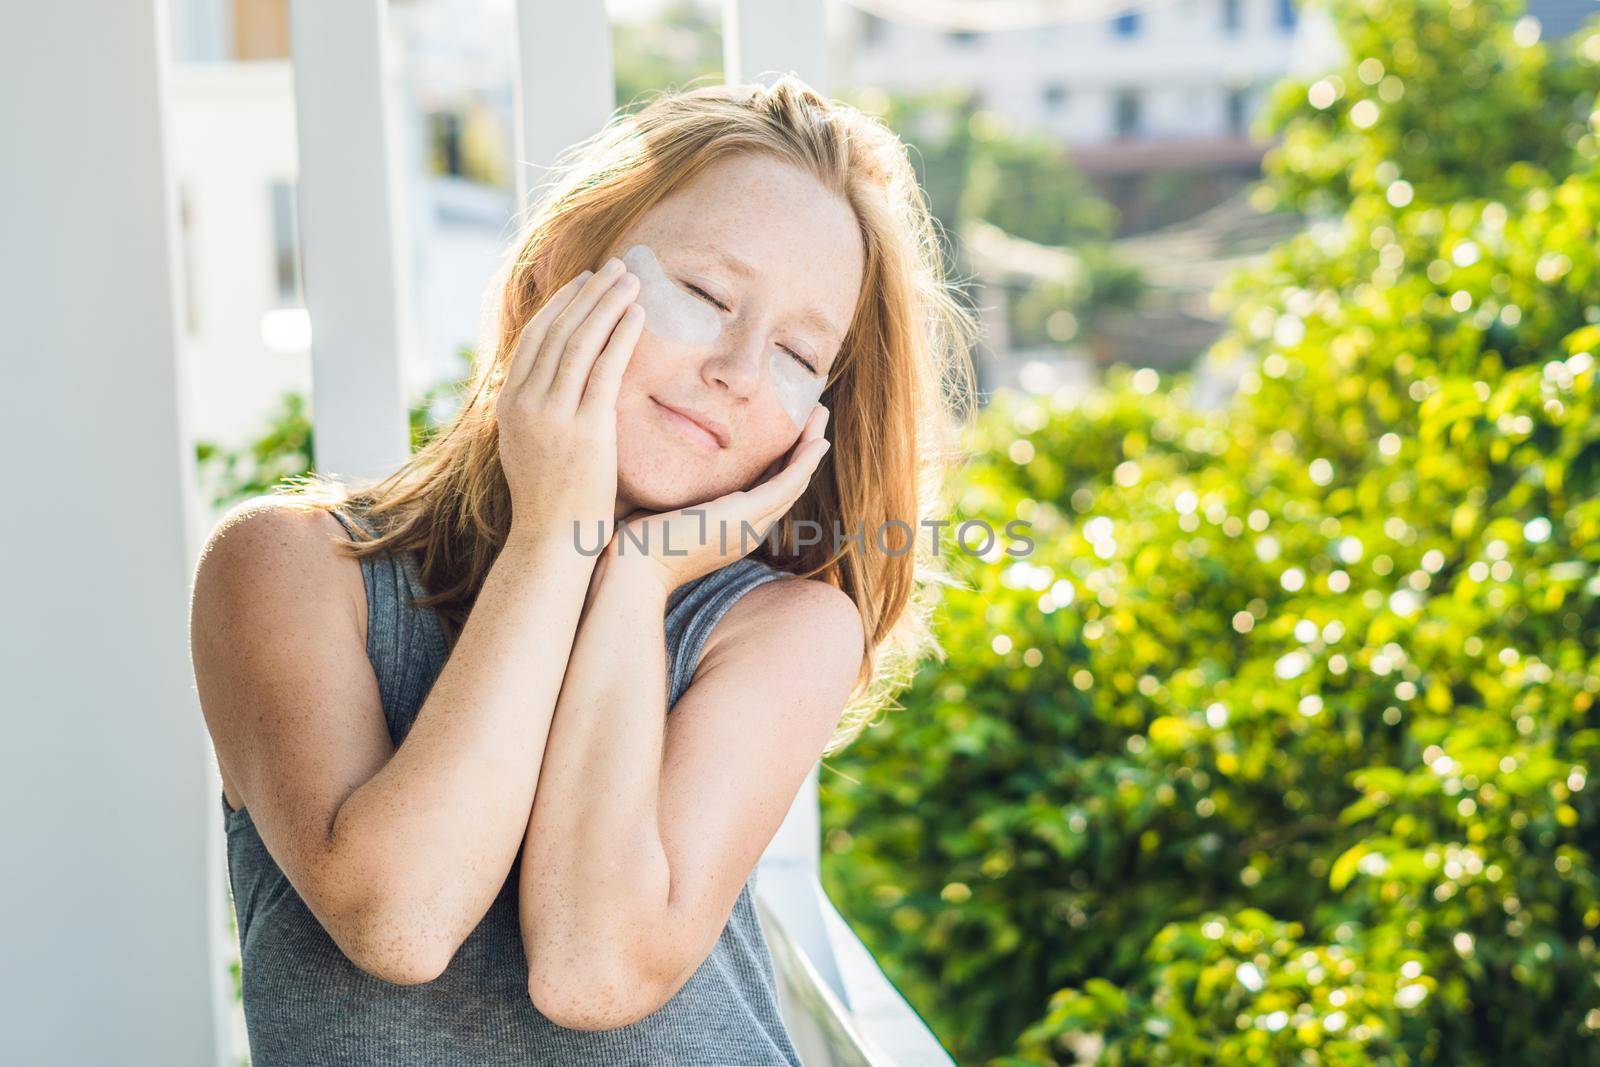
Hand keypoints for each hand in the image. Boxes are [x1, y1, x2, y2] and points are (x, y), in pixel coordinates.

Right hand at [496, 259, 642, 545]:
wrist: (553, 540)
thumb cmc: (550, 499)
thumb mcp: (528, 446)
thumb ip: (535, 411)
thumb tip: (546, 384)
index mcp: (509, 404)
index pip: (535, 338)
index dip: (561, 304)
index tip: (584, 282)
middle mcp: (526, 403)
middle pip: (558, 330)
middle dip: (588, 293)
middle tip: (614, 266)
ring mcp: (554, 415)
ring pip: (580, 342)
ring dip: (607, 304)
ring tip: (631, 278)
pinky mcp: (585, 430)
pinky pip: (605, 370)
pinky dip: (620, 336)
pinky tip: (637, 314)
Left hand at [601, 404, 831, 594]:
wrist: (631, 569)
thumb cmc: (636, 542)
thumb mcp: (664, 508)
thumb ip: (677, 490)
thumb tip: (664, 465)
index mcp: (733, 528)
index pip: (767, 487)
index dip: (782, 457)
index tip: (788, 429)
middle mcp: (750, 530)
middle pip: (788, 484)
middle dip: (804, 448)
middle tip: (816, 414)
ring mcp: (751, 526)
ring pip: (795, 482)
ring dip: (811, 447)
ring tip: (820, 415)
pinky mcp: (746, 516)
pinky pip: (787, 485)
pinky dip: (805, 462)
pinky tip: (817, 441)